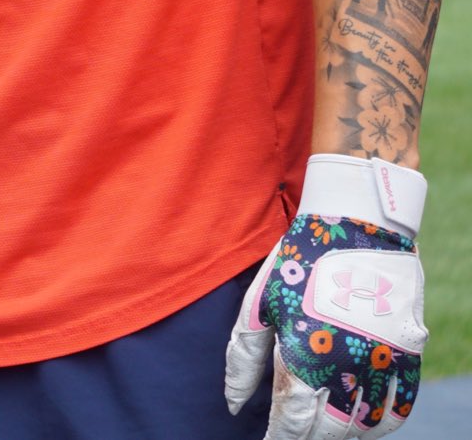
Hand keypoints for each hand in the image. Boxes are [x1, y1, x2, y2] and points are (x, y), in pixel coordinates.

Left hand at [224, 156, 427, 437]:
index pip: (291, 421)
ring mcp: (382, 362)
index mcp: (304, 356)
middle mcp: (346, 367)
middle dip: (308, 438)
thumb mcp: (259, 304)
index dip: (279, 437)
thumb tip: (233, 404)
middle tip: (294, 436)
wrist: (354, 224)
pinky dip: (383, 423)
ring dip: (343, 434)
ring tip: (324, 432)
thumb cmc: (297, 261)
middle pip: (328, 429)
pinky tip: (364, 423)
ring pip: (365, 425)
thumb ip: (243, 357)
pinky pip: (401, 406)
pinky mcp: (408, 353)